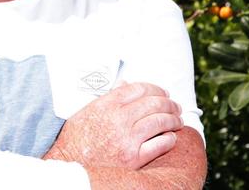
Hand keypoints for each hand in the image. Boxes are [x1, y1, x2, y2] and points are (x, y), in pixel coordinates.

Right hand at [43, 82, 182, 169]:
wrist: (71, 164)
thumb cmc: (76, 139)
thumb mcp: (86, 111)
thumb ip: (107, 97)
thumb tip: (124, 84)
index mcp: (106, 105)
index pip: (138, 89)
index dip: (154, 88)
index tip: (162, 92)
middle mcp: (119, 119)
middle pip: (153, 103)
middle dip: (168, 103)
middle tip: (174, 106)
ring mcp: (128, 139)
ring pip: (160, 122)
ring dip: (173, 119)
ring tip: (177, 120)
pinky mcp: (134, 158)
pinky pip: (160, 145)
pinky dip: (169, 139)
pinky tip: (171, 137)